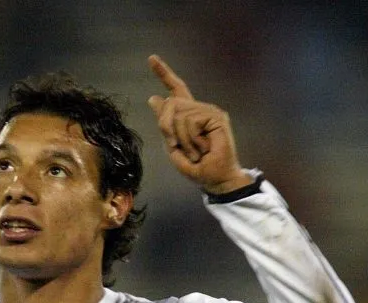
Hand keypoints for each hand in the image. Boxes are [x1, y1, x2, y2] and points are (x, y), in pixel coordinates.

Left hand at [147, 55, 251, 194]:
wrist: (214, 178)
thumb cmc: (195, 166)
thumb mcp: (172, 144)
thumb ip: (164, 122)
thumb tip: (153, 97)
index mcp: (188, 114)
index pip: (175, 89)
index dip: (163, 73)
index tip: (151, 58)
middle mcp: (199, 108)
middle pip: (170, 103)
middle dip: (166, 127)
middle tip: (177, 147)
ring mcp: (209, 111)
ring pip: (178, 113)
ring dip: (180, 138)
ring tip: (194, 150)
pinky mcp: (216, 116)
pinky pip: (189, 121)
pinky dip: (190, 138)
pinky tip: (202, 147)